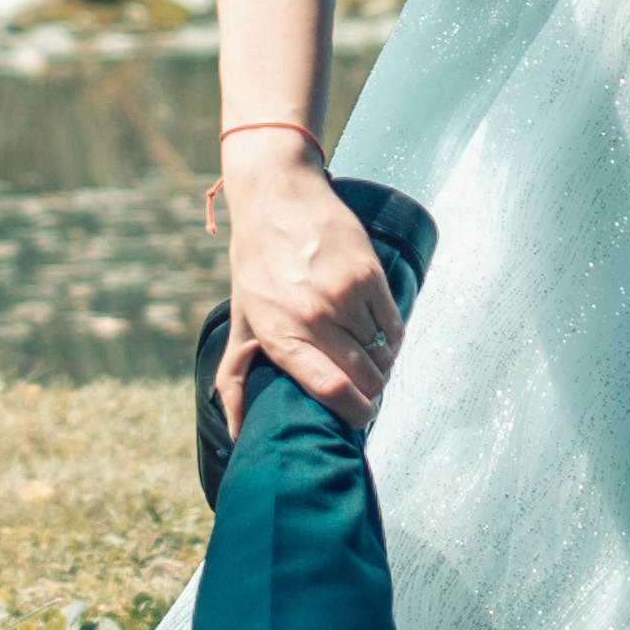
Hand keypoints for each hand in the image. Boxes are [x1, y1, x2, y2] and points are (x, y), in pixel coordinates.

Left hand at [215, 151, 402, 443]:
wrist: (278, 195)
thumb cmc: (256, 263)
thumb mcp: (240, 321)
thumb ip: (234, 380)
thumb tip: (238, 434)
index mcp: (280, 335)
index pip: (331, 391)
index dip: (353, 413)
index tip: (358, 417)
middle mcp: (314, 317)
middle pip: (364, 378)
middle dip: (371, 392)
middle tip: (366, 390)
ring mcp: (344, 294)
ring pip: (382, 353)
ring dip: (382, 364)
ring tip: (371, 361)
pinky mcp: (369, 274)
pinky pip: (395, 325)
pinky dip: (392, 338)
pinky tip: (380, 336)